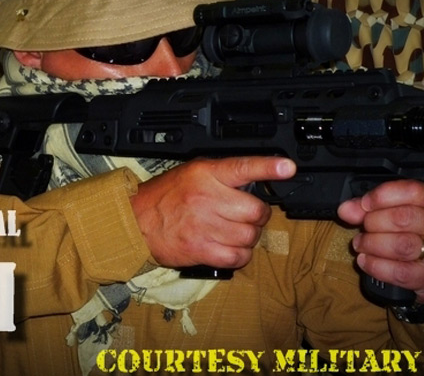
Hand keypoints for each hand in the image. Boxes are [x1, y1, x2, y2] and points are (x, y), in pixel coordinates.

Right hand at [131, 157, 295, 269]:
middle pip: (255, 210)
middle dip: (258, 216)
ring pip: (250, 235)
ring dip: (250, 237)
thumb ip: (222, 176)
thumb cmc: (165, 197)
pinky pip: (238, 256)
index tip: (287, 167)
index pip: (243, 167)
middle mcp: (207, 197)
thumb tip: (254, 182)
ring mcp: (205, 225)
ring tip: (236, 232)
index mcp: (206, 174)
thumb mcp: (192, 173)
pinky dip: (240, 255)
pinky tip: (231, 248)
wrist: (136, 221)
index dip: (269, 167)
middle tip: (248, 215)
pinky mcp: (201, 249)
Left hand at [337, 180, 423, 303]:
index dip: (381, 196)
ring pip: (401, 246)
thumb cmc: (418, 231)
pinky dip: (375, 266)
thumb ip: (371, 207)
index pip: (411, 191)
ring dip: (372, 244)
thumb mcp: (400, 210)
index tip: (364, 204)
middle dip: (374, 222)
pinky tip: (365, 260)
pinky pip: (399, 272)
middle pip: (403, 218)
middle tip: (364, 227)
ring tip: (361, 244)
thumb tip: (345, 209)